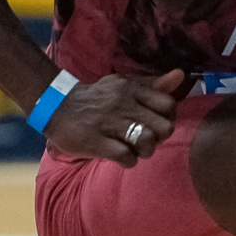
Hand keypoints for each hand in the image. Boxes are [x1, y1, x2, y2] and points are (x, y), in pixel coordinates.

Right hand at [43, 68, 183, 164]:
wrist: (56, 106)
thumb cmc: (96, 99)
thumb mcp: (123, 85)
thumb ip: (152, 84)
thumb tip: (180, 75)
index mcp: (130, 89)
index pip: (168, 104)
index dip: (167, 118)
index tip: (156, 124)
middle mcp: (122, 104)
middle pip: (162, 127)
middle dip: (159, 138)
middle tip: (147, 140)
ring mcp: (109, 123)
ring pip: (146, 141)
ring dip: (145, 150)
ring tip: (135, 149)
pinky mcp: (95, 141)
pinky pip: (125, 156)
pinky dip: (128, 160)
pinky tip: (121, 156)